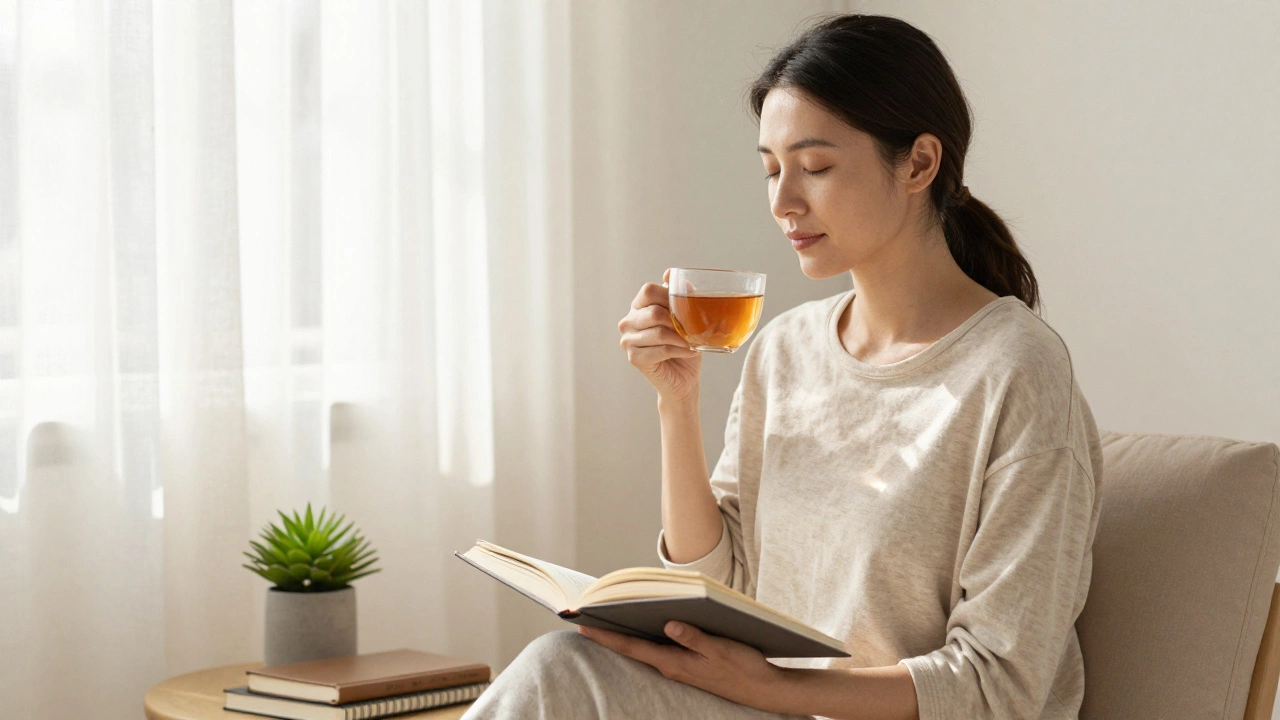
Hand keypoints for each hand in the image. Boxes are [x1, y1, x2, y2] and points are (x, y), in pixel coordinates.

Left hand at [577, 621, 791, 712]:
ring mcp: (679, 666)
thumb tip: (669, 624)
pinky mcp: (688, 664)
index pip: (632, 647)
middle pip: (633, 647)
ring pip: (645, 648)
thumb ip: (695, 638)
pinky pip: (659, 649)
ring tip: (605, 614)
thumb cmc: (744, 669)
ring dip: (626, 632)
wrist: (763, 689)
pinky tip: (642, 623)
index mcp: (675, 663)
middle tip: (585, 614)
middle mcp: (672, 666)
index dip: (607, 636)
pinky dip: (645, 636)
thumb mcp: (721, 650)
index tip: (583, 625)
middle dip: (609, 632)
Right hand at [617, 269, 702, 403]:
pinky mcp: (634, 358)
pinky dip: (680, 350)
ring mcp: (628, 340)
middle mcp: (628, 321)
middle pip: (654, 312)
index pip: (649, 290)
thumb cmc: (684, 344)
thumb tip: (669, 273)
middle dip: (678, 321)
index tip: (686, 308)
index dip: (669, 296)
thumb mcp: (684, 316)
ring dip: (682, 338)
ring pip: (659, 332)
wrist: (683, 378)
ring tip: (693, 341)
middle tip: (693, 329)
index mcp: (638, 306)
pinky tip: (690, 352)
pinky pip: (662, 349)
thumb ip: (679, 295)